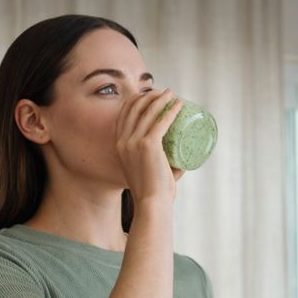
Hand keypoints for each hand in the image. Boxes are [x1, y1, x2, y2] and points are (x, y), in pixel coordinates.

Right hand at [115, 88, 183, 204]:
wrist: (152, 204)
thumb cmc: (153, 192)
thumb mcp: (147, 170)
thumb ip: (160, 164)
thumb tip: (178, 159)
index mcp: (119, 145)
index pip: (124, 114)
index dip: (137, 100)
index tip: (151, 96)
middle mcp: (123, 141)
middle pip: (135, 108)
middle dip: (150, 95)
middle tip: (165, 94)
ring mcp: (134, 142)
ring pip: (148, 111)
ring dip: (161, 99)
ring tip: (172, 95)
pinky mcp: (148, 145)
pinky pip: (161, 122)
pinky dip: (171, 111)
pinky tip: (179, 105)